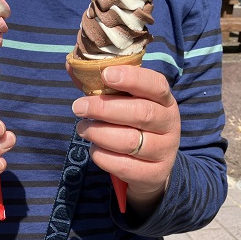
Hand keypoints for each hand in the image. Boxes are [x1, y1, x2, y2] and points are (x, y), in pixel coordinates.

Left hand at [69, 64, 179, 211]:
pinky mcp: (154, 174)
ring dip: (98, 133)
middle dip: (104, 108)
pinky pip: (123, 165)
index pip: (155, 84)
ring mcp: (164, 150)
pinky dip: (102, 156)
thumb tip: (71, 65)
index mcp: (164, 100)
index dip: (131, 78)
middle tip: (78, 107)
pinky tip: (94, 149)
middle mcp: (169, 123)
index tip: (105, 75)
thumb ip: (100, 85)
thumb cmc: (131, 125)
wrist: (152, 167)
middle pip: (140, 113)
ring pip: (129, 141)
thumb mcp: (124, 104)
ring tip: (82, 129)